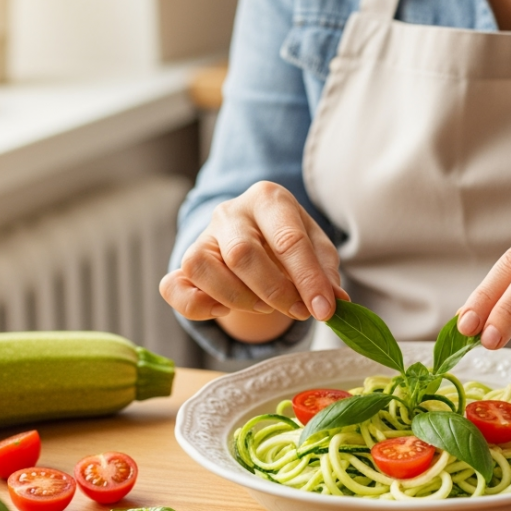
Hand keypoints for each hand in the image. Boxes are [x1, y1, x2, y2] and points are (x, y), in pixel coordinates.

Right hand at [160, 182, 345, 326]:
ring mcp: (201, 236)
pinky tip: (224, 309)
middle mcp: (230, 212)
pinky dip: (197, 306)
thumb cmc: (288, 239)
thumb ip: (326, 272)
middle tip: (298, 311)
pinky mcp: (183, 263)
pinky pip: (174, 287)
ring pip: (202, 268)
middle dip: (274, 291)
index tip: (324, 310)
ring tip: (264, 305)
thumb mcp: (316, 247)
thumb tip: (336, 302)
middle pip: (242, 254)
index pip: (288, 239)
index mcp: (268, 199)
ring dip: (237, 298)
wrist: (255, 234)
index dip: (308, 280)